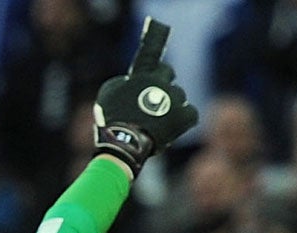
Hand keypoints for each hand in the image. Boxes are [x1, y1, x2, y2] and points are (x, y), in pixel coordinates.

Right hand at [92, 18, 199, 174]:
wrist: (123, 143)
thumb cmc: (110, 121)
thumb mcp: (106, 96)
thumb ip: (121, 83)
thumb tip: (129, 81)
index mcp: (143, 76)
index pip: (151, 51)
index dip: (155, 36)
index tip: (158, 25)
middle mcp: (161, 82)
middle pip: (168, 74)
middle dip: (162, 84)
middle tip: (151, 102)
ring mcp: (174, 98)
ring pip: (178, 97)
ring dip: (169, 106)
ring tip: (155, 123)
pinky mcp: (184, 115)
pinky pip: (190, 114)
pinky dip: (181, 120)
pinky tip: (170, 128)